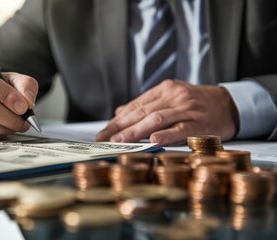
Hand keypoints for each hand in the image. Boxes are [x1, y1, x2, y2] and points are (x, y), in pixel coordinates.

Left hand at [96, 80, 238, 145]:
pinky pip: (180, 128)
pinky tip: (153, 140)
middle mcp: (173, 96)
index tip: (104, 131)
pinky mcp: (199, 122)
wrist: (228, 104)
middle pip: (142, 111)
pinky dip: (166, 134)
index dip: (118, 119)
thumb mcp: (170, 97)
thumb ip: (146, 104)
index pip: (136, 105)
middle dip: (121, 126)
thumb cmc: (196, 103)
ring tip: (120, 140)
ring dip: (136, 130)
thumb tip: (119, 112)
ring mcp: (186, 109)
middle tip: (105, 138)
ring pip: (156, 118)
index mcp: (164, 90)